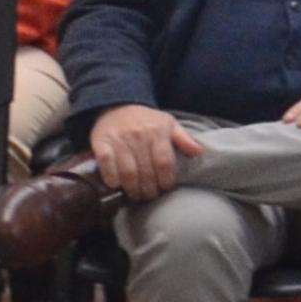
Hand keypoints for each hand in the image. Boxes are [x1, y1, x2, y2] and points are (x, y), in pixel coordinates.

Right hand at [88, 104, 205, 200]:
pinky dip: (110, 176)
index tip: (165, 188)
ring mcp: (119, 139)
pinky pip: (106, 162)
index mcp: (158, 132)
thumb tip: (198, 152)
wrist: (117, 106)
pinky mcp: (102, 142)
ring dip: (132, 187)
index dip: (165, 179)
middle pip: (146, 170)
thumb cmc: (146, 120)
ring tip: (136, 195)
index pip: (164, 162)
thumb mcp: (169, 124)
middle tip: (149, 196)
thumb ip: (184, 139)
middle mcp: (139, 136)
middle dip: (149, 188)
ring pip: (127, 170)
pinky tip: (115, 185)